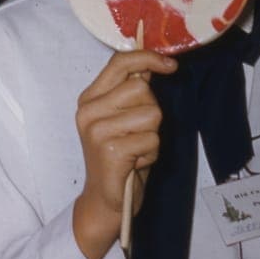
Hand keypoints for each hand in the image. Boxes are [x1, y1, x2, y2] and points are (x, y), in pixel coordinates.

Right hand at [72, 50, 175, 258]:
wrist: (104, 200)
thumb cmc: (118, 158)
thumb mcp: (121, 119)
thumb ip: (130, 92)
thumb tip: (151, 64)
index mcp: (89, 99)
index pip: (119, 63)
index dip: (148, 58)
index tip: (171, 65)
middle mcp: (88, 111)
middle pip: (141, 88)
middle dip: (151, 110)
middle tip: (137, 132)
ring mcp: (97, 131)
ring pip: (152, 113)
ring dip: (153, 134)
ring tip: (136, 149)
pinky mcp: (111, 151)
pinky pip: (152, 138)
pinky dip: (152, 152)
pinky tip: (136, 163)